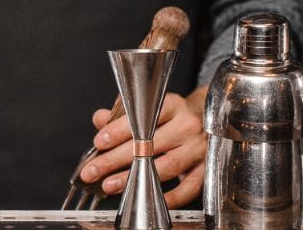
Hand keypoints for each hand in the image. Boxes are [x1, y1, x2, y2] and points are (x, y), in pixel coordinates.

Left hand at [80, 86, 208, 208]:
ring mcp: (198, 149)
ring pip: (166, 166)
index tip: (99, 142)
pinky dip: (168, 197)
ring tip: (110, 185)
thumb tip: (100, 120)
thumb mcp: (150, 107)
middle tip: (93, 170)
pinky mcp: (205, 169)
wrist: (209, 119)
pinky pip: (187, 188)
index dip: (119, 130)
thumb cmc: (172, 115)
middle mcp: (187, 126)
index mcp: (172, 105)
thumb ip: (122, 113)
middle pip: (150, 145)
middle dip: (116, 159)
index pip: (143, 118)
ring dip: (135, 178)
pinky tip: (145, 197)